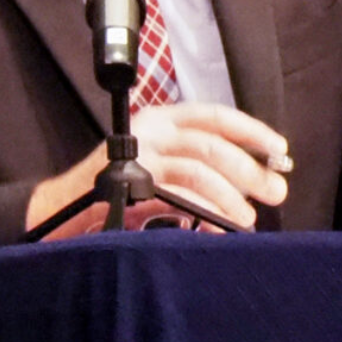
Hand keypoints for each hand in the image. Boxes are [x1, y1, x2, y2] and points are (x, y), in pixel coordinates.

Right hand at [25, 102, 291, 238]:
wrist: (61, 213)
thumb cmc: (118, 194)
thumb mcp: (163, 172)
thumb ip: (199, 172)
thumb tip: (253, 188)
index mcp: (161, 119)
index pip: (215, 116)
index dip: (252, 131)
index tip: (280, 151)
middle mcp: (150, 128)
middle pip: (212, 144)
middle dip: (250, 170)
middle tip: (276, 192)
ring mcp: (137, 153)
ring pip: (199, 168)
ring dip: (230, 195)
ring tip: (247, 218)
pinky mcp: (128, 180)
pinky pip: (177, 194)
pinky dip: (203, 211)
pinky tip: (218, 226)